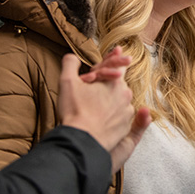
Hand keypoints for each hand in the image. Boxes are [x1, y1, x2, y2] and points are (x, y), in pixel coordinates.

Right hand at [59, 51, 145, 171]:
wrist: (82, 141)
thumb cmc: (75, 111)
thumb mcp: (67, 82)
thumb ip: (70, 65)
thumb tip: (71, 57)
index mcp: (115, 81)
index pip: (118, 65)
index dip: (116, 58)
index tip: (119, 52)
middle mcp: (126, 95)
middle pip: (118, 85)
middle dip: (107, 85)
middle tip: (91, 91)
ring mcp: (127, 112)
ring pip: (119, 102)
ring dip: (110, 102)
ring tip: (92, 108)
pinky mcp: (126, 127)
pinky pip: (120, 117)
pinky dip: (112, 117)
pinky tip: (98, 119)